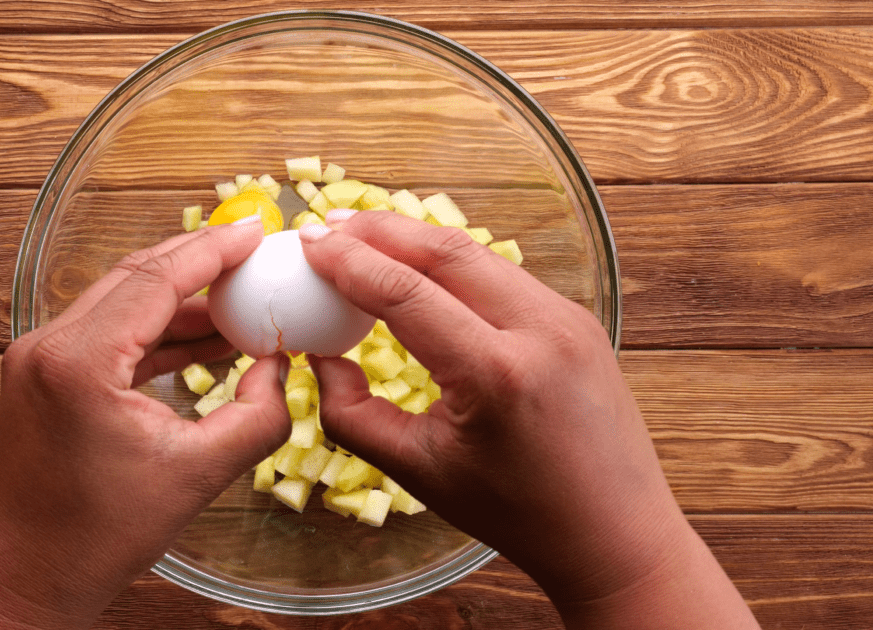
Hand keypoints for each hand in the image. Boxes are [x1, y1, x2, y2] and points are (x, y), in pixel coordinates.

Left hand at [0, 219, 290, 628]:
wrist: (32, 577)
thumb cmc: (102, 536)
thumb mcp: (201, 474)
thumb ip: (259, 414)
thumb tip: (279, 366)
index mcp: (79, 362)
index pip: (155, 280)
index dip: (212, 251)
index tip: (254, 232)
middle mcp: (47, 347)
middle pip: (135, 278)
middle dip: (198, 263)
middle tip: (252, 255)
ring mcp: (37, 360)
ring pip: (121, 302)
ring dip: (180, 301)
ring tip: (240, 305)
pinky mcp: (42, 377)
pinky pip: (108, 334)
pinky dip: (155, 332)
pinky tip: (204, 340)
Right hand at [299, 210, 758, 628]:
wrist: (616, 535)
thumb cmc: (518, 514)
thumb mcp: (419, 471)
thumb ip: (352, 413)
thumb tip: (321, 359)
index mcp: (496, 373)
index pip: (406, 292)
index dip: (348, 261)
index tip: (307, 244)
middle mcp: (540, 330)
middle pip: (444, 250)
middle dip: (378, 229)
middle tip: (326, 227)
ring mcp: (567, 318)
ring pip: (476, 253)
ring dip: (415, 240)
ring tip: (363, 239)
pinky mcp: (577, 319)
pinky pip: (502, 273)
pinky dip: (452, 262)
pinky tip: (419, 270)